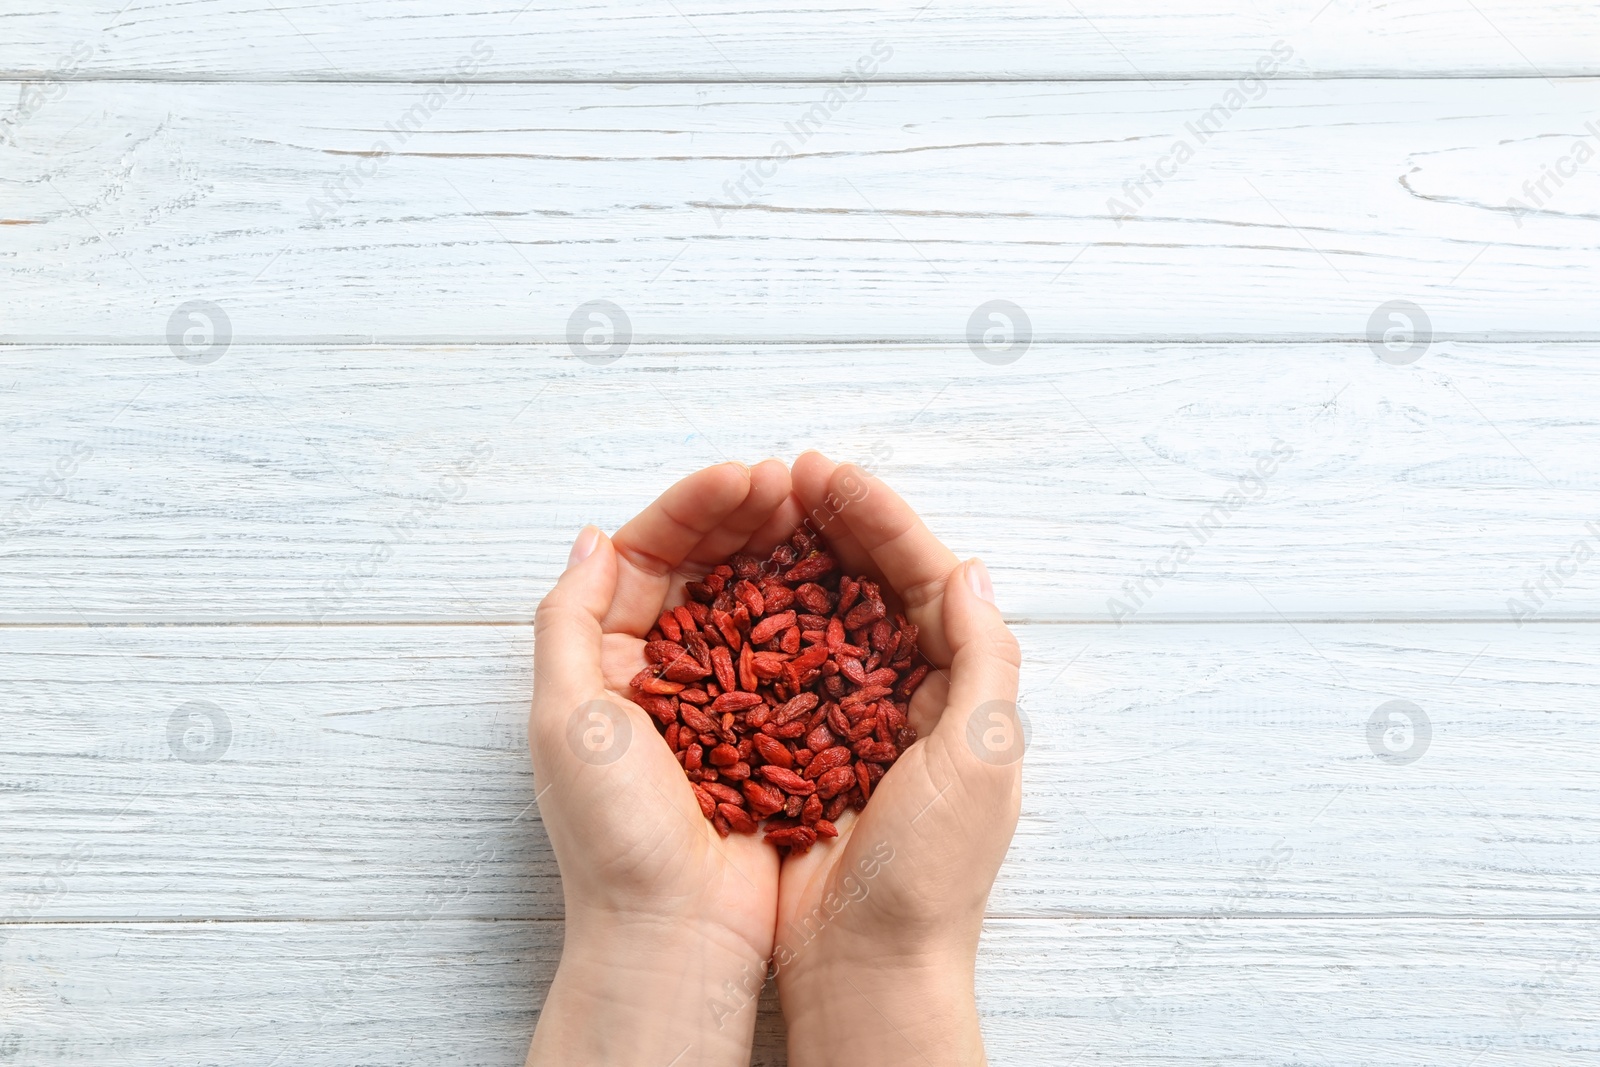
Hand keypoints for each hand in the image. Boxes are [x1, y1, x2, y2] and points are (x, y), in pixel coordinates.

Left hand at [525, 460, 799, 1066]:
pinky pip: (793, 655)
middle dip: (745, 517)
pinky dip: (815, 614)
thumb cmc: (612, 832)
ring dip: (783, 554)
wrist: (674, 929)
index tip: (744, 477)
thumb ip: (568, 618)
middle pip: (706, 568)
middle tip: (791, 484)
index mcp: (606, 659)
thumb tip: (593, 536)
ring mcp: (720, 698)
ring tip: (818, 514)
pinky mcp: (769, 729)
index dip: (694, 508)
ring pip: (754, 601)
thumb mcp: (564, 714)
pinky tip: (842, 583)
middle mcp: (662, 671)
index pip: (648, 556)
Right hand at [773, 451, 1023, 1066]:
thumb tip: (969, 567)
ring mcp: (848, 717)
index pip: (925, 578)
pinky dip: (758, 619)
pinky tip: (729, 587)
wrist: (866, 966)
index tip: (830, 476)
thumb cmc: (932, 873)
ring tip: (758, 511)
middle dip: (835, 524)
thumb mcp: (981, 757)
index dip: (881, 520)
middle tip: (789, 475)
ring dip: (793, 558)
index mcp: (960, 689)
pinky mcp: (797, 745)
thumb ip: (985, 658)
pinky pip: (778, 664)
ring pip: (821, 613)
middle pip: (871, 583)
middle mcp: (907, 693)